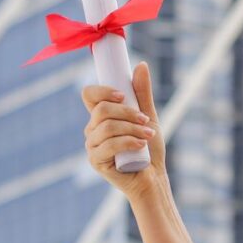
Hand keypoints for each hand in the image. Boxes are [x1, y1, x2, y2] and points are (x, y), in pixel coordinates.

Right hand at [81, 61, 165, 203]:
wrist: (153, 177)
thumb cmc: (149, 149)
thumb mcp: (148, 117)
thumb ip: (142, 93)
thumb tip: (141, 64)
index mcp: (100, 117)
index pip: (89, 95)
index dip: (103, 90)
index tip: (123, 95)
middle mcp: (92, 130)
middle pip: (101, 110)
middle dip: (127, 112)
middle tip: (145, 120)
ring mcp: (92, 146)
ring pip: (107, 127)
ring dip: (131, 129)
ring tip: (148, 135)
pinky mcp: (96, 162)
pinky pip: (108, 145)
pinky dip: (127, 142)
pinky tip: (140, 144)